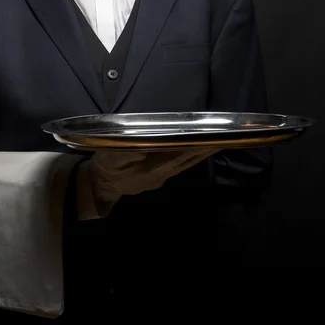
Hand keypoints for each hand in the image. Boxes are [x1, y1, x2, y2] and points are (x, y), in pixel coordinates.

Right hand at [78, 148, 220, 215]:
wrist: (100, 186)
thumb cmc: (105, 169)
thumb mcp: (109, 159)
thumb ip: (125, 154)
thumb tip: (143, 148)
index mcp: (152, 169)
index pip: (180, 155)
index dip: (196, 146)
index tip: (212, 138)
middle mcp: (161, 174)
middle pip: (188, 159)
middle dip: (206, 149)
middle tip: (225, 138)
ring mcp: (161, 177)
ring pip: (186, 163)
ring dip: (202, 154)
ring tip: (217, 143)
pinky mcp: (158, 177)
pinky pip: (180, 165)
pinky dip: (191, 157)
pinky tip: (198, 151)